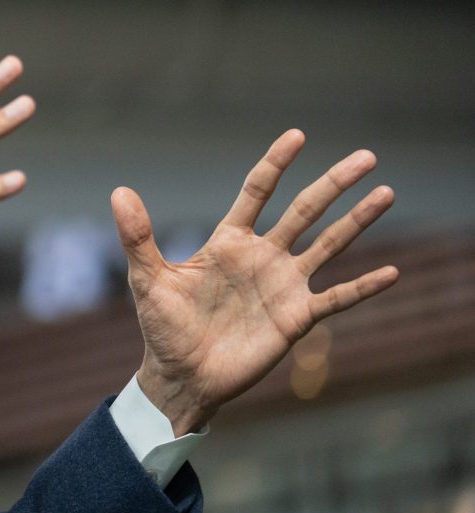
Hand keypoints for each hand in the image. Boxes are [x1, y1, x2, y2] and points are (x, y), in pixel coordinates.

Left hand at [114, 129, 397, 434]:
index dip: (276, 164)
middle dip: (333, 184)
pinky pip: (337, 298)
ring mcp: (283, 285)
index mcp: (228, 242)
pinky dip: (364, 286)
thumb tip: (118, 192)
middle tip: (367, 157)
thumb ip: (138, 237)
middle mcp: (262, 256)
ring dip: (357, 221)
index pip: (257, 192)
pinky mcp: (296, 318)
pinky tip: (393, 272)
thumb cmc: (162, 328)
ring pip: (328, 245)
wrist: (181, 377)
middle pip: (304, 211)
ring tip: (387, 193)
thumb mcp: (147, 279)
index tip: (297, 136)